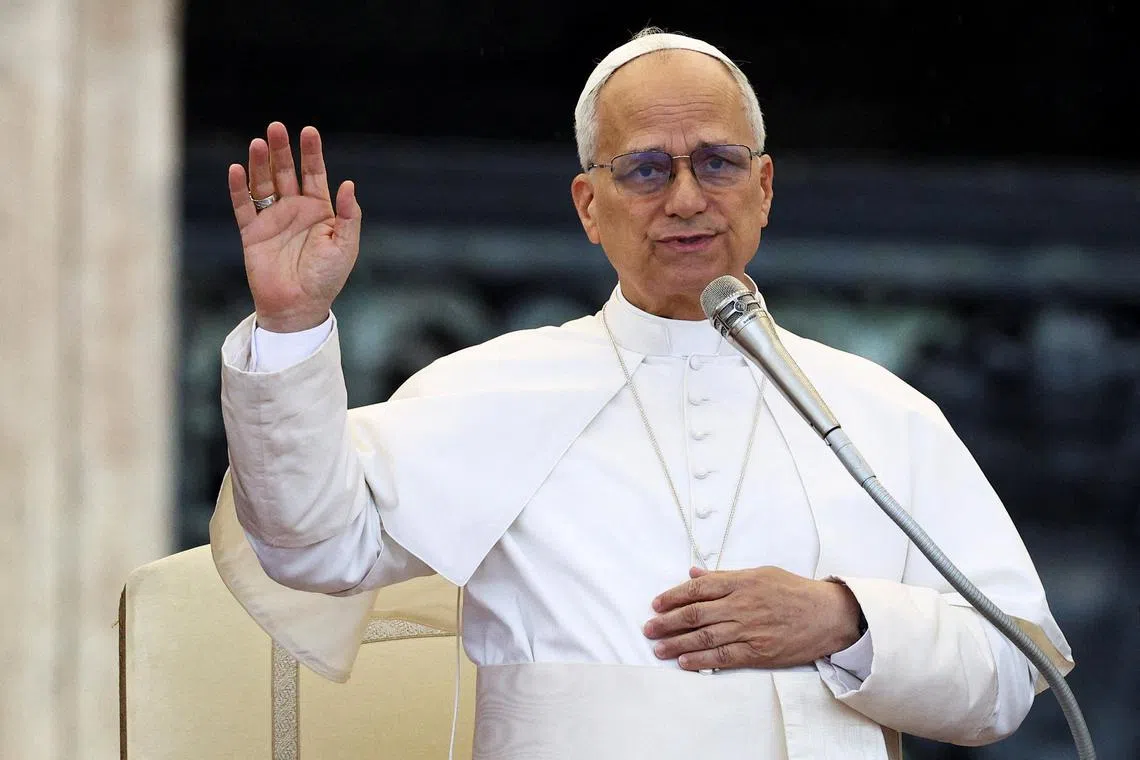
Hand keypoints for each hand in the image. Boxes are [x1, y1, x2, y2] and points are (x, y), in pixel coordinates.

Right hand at [228, 122, 360, 332]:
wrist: (299, 307)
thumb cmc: (327, 278)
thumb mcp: (345, 246)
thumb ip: (348, 215)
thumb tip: (348, 183)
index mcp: (320, 210)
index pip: (315, 174)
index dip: (312, 153)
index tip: (309, 131)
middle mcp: (294, 210)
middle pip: (286, 172)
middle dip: (282, 150)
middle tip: (276, 127)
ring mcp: (272, 219)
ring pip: (263, 183)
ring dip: (260, 163)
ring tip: (258, 142)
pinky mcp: (252, 232)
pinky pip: (243, 206)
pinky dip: (239, 188)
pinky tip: (237, 169)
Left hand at [642, 566, 863, 671]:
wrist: (828, 615)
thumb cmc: (794, 592)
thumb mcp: (760, 573)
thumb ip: (725, 576)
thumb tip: (694, 572)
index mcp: (741, 582)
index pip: (699, 588)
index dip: (673, 596)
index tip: (656, 604)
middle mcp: (742, 605)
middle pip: (697, 613)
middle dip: (668, 622)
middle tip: (649, 628)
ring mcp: (749, 630)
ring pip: (705, 637)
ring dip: (678, 643)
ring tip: (659, 648)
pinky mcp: (758, 652)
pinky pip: (724, 657)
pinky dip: (702, 661)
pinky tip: (684, 662)